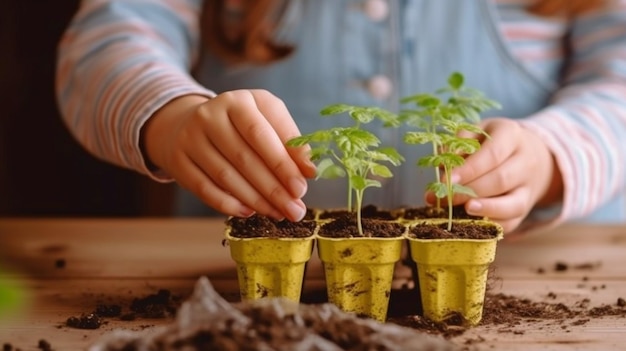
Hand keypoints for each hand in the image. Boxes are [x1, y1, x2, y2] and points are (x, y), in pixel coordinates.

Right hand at [142, 90, 316, 220]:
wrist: (190, 123)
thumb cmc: (240, 124)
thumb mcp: (267, 120)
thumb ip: (288, 141)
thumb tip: (309, 171)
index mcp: (238, 101)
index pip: (262, 134)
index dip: (284, 163)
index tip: (303, 186)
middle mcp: (210, 115)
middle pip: (245, 158)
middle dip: (274, 188)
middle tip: (295, 210)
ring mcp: (190, 138)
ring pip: (226, 176)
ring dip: (256, 200)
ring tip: (278, 214)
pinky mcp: (178, 161)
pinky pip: (205, 188)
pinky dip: (228, 204)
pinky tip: (249, 212)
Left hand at [426, 118, 562, 232]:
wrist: (528, 153)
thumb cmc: (491, 141)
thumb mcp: (476, 131)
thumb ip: (458, 143)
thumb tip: (443, 166)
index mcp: (511, 135)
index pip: (492, 154)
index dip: (469, 170)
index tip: (446, 181)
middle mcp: (526, 161)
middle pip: (500, 180)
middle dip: (470, 191)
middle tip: (445, 197)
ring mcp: (528, 187)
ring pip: (512, 204)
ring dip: (485, 210)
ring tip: (463, 211)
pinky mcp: (525, 208)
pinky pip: (512, 221)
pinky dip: (491, 224)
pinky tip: (471, 223)